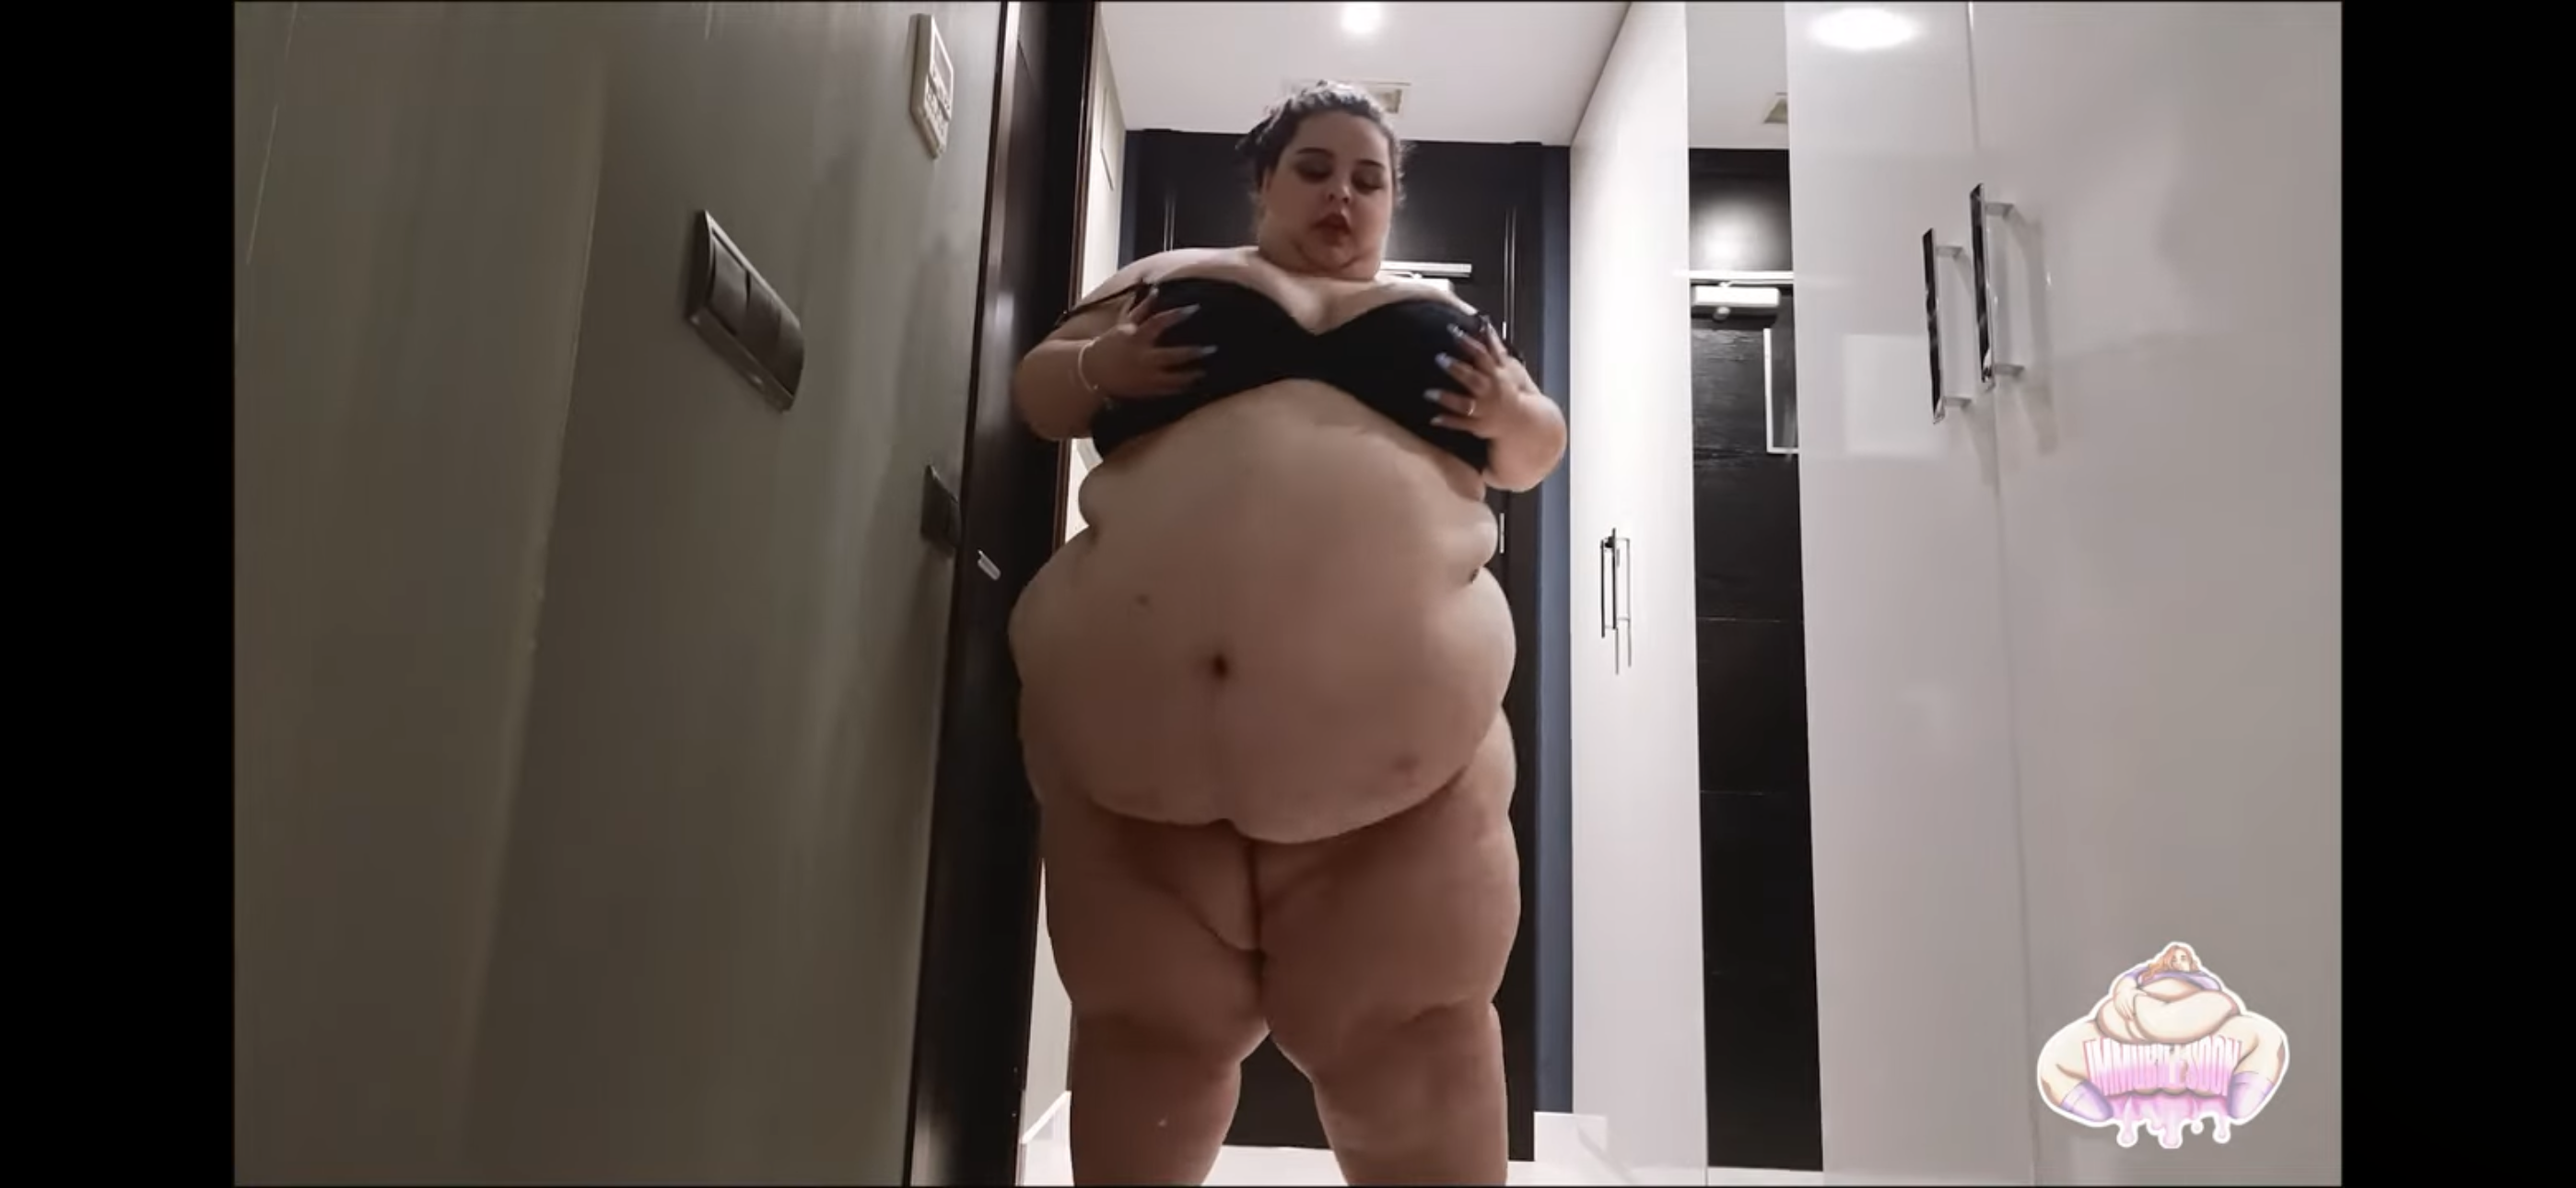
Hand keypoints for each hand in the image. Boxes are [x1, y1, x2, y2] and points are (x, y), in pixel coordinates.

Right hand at [1080, 287, 1214, 398]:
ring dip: (1190, 375)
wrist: (1092, 370)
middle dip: (1191, 353)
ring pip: (1172, 377)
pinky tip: (1195, 384)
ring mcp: (1144, 376)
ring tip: (1206, 372)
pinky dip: (1181, 388)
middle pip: (1171, 355)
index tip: (1195, 309)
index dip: (1176, 315)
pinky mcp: (1145, 390)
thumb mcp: (1124, 324)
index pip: (1158, 322)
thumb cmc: (1111, 343)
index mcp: (1136, 337)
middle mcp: (1142, 357)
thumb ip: (1142, 308)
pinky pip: (1166, 390)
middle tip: (1212, 349)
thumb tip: (1157, 289)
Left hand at [1426, 321, 1543, 437]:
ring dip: (1446, 398)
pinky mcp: (1478, 425)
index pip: (1483, 354)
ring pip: (1464, 404)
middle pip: (1472, 377)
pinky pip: (1462, 424)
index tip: (1453, 331)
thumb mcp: (1511, 367)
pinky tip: (1433, 419)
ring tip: (1428, 393)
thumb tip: (1485, 326)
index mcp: (1497, 374)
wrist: (1526, 420)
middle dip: (1456, 368)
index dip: (1469, 342)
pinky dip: (1448, 422)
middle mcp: (1490, 390)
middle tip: (1439, 357)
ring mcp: (1484, 409)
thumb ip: (1496, 349)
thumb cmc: (1515, 390)